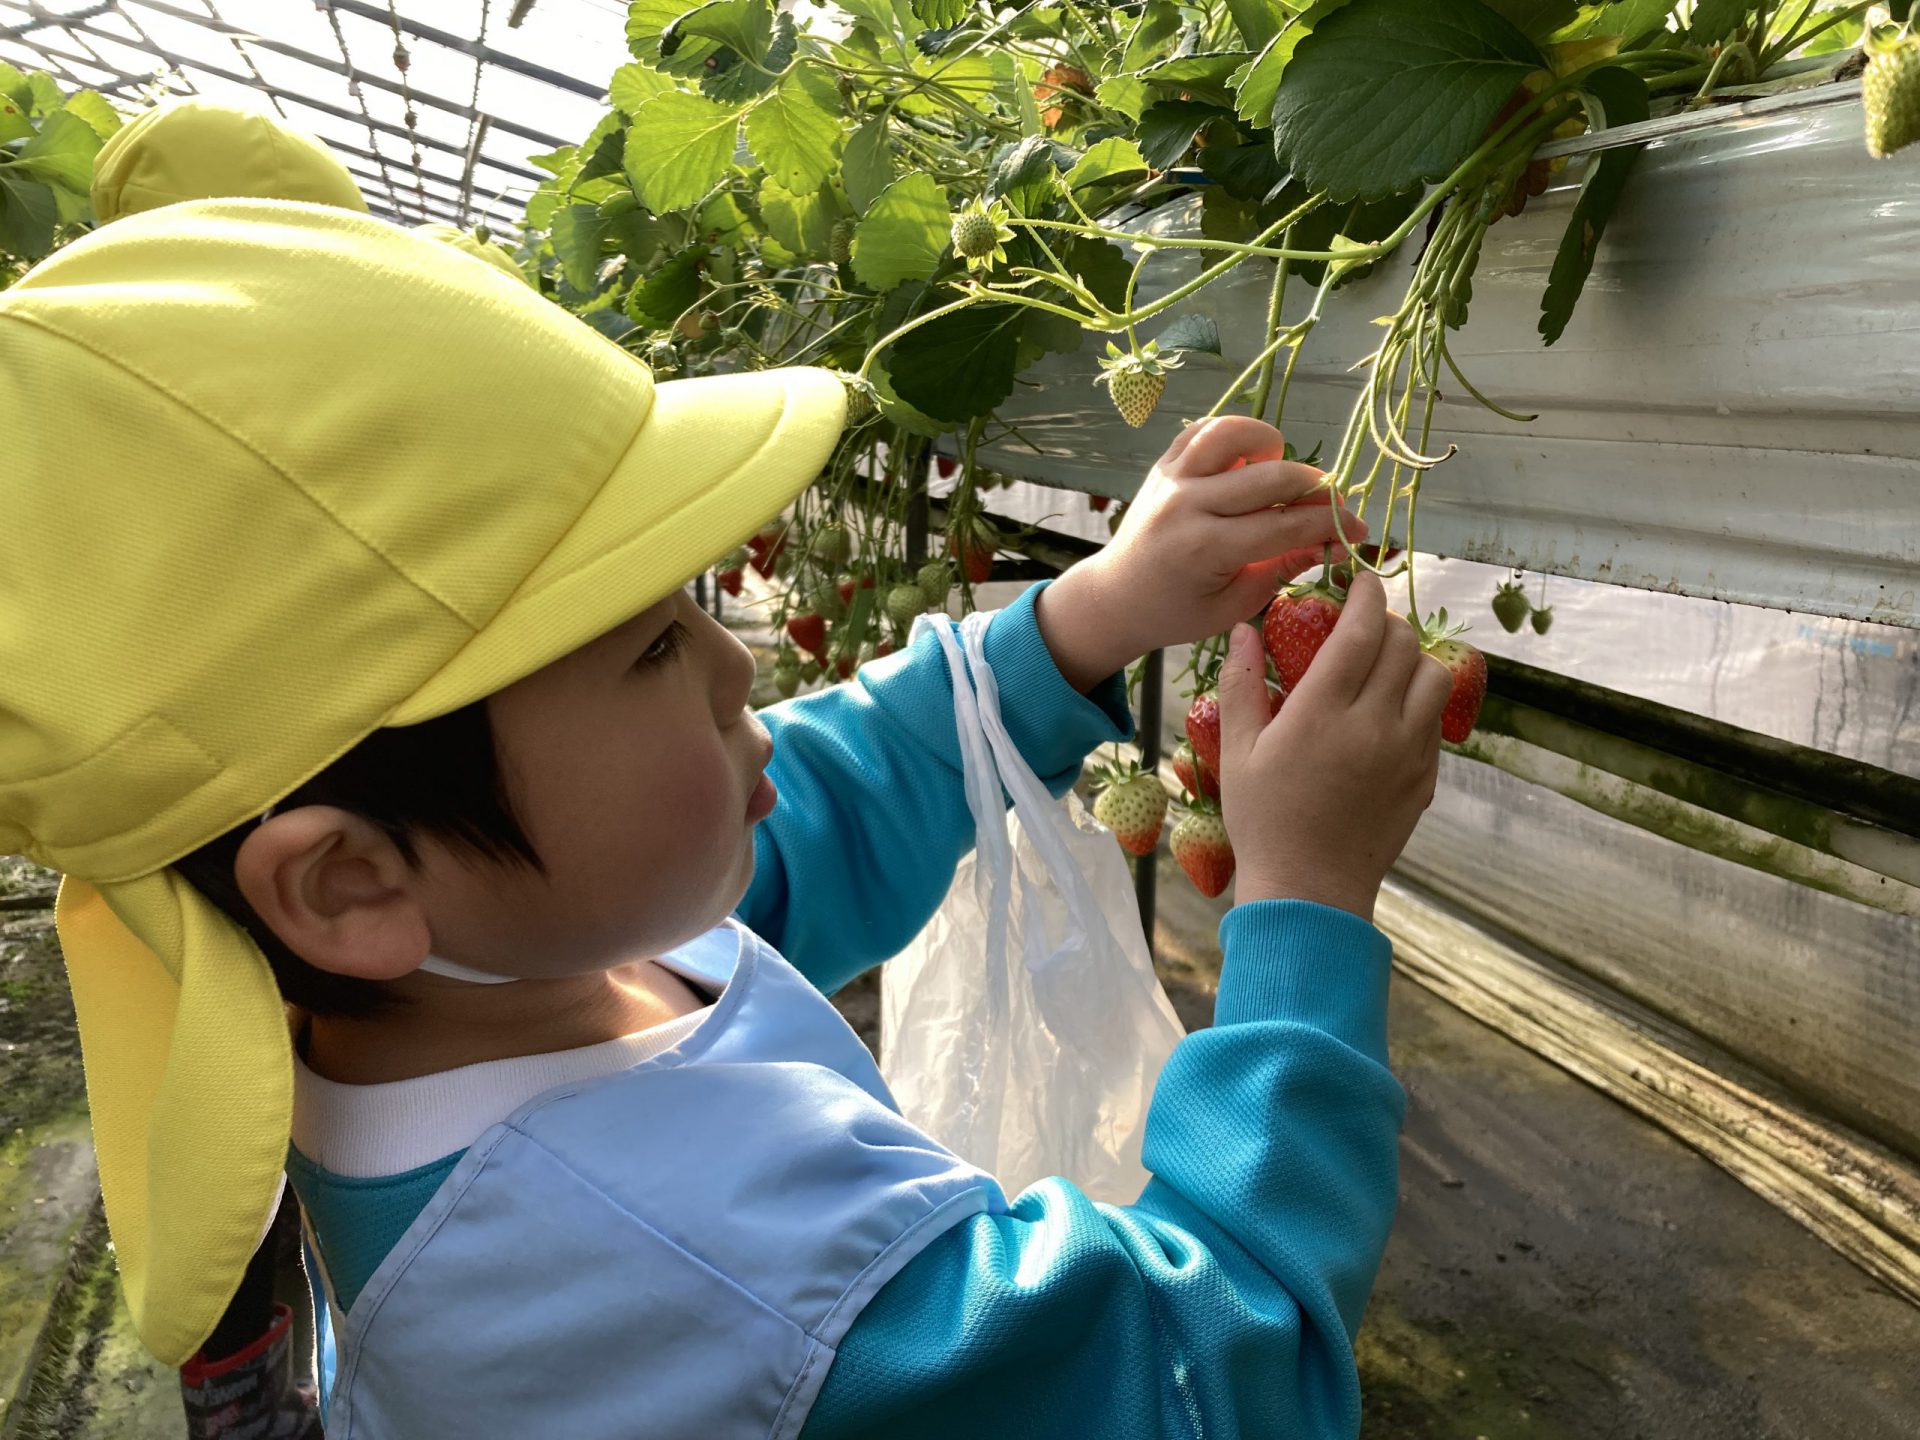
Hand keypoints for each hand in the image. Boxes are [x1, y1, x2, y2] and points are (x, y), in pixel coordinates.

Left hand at [1034, 416, 1366, 689]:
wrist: (1116, 596)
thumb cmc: (1178, 610)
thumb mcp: (1235, 605)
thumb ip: (1282, 568)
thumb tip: (1334, 542)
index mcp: (1206, 548)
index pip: (1285, 525)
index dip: (1330, 524)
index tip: (1358, 529)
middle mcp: (1188, 505)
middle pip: (1271, 477)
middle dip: (1315, 488)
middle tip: (1330, 505)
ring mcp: (1172, 478)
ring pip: (1233, 433)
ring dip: (1270, 445)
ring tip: (1278, 473)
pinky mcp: (1163, 464)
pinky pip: (1203, 428)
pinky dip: (1233, 435)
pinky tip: (1248, 461)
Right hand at [1215, 571, 1448, 920]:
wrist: (1310, 891)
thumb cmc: (1263, 821)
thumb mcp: (1238, 752)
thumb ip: (1241, 685)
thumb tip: (1244, 629)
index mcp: (1322, 714)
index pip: (1362, 631)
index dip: (1367, 596)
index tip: (1361, 582)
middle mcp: (1374, 726)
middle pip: (1403, 645)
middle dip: (1387, 624)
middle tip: (1365, 627)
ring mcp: (1407, 753)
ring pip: (1433, 678)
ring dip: (1412, 660)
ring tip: (1385, 667)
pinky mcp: (1425, 778)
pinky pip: (1434, 721)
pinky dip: (1417, 702)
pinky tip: (1388, 715)